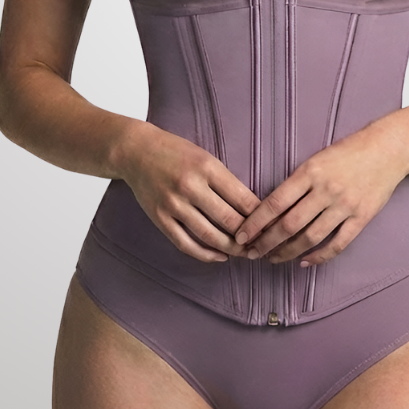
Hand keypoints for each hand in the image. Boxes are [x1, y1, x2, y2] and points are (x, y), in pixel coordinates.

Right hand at [121, 121, 258, 262]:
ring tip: (245, 253)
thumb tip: (253, 208)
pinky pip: (186, 244)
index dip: (260, 216)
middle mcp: (190, 186)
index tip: (272, 225)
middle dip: (250, 237)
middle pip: (229, 220)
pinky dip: (206, 254)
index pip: (242, 198)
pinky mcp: (160, 218)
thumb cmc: (177, 152)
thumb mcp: (206, 157)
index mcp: (207, 167)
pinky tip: (219, 256)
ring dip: (231, 249)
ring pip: (210, 236)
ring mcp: (173, 204)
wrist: (137, 151)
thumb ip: (226, 181)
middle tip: (263, 245)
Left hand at [234, 123, 408, 266]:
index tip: (241, 235)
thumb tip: (270, 209)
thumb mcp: (316, 159)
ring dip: (288, 252)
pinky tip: (304, 262)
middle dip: (266, 242)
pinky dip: (319, 256)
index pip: (275, 202)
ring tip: (273, 259)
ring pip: (310, 238)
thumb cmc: (348, 151)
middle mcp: (326, 190)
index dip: (255, 222)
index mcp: (310, 171)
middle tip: (251, 253)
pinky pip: (337, 244)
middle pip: (289, 224)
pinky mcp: (361, 218)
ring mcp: (344, 205)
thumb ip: (297, 182)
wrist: (387, 149)